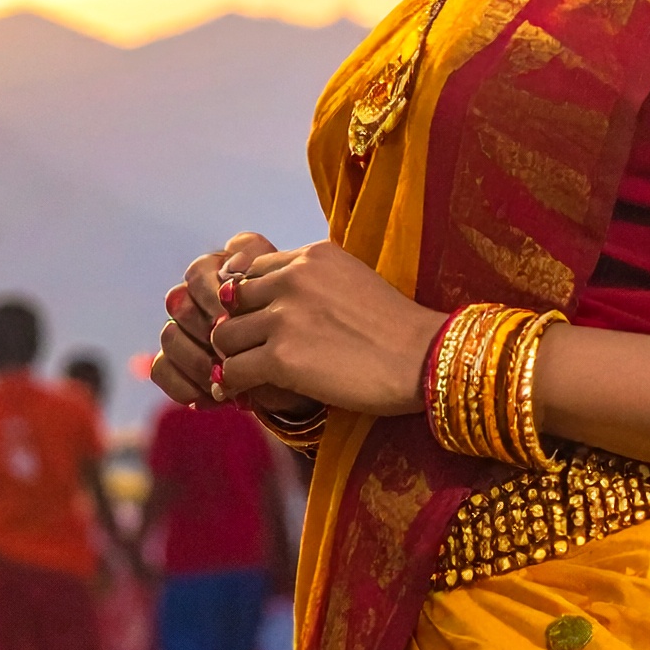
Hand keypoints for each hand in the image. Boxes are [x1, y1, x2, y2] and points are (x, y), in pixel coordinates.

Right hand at [152, 232, 302, 412]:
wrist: (312, 381)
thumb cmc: (310, 341)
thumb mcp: (301, 311)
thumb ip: (266, 283)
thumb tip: (233, 268)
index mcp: (233, 272)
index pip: (204, 269)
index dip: (213, 291)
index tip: (235, 314)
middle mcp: (204, 296)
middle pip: (180, 299)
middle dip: (203, 327)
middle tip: (225, 349)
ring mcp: (188, 328)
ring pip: (169, 334)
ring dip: (195, 360)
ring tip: (222, 379)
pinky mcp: (179, 362)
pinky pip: (161, 367)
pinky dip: (183, 384)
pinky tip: (207, 398)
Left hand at [211, 240, 445, 418]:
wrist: (423, 359)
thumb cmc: (397, 328)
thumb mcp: (353, 280)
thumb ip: (313, 282)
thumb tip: (278, 307)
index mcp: (312, 255)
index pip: (252, 272)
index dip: (252, 302)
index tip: (260, 324)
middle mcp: (292, 278)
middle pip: (233, 302)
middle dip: (238, 327)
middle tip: (247, 351)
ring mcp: (284, 317)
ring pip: (225, 335)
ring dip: (234, 356)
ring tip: (246, 373)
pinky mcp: (281, 357)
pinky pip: (233, 370)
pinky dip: (233, 384)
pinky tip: (242, 393)